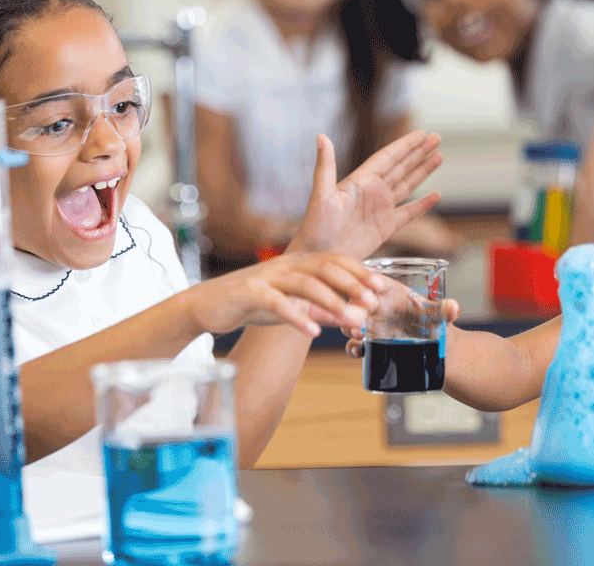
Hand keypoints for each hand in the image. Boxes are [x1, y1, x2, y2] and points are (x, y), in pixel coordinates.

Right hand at [181, 251, 385, 336]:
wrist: (209, 305)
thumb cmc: (255, 303)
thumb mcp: (294, 306)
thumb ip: (322, 310)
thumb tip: (355, 318)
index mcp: (300, 262)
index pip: (338, 261)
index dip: (362, 272)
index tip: (384, 287)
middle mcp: (287, 264)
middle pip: (326, 268)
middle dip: (353, 283)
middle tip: (374, 301)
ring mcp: (268, 276)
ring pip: (306, 283)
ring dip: (331, 301)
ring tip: (351, 318)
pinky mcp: (250, 292)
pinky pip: (277, 303)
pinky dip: (296, 316)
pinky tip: (312, 331)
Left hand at [292, 130, 443, 259]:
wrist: (317, 258)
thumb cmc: (314, 228)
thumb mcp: (321, 195)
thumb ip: (325, 165)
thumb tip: (321, 136)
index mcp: (360, 181)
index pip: (388, 157)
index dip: (405, 146)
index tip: (421, 134)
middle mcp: (373, 192)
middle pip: (401, 167)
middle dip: (419, 153)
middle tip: (437, 137)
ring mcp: (380, 210)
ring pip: (407, 186)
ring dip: (423, 171)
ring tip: (439, 157)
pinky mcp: (385, 229)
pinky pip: (409, 213)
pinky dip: (423, 205)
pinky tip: (436, 195)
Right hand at [340, 277, 460, 357]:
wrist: (435, 349)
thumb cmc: (435, 325)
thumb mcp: (439, 316)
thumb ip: (445, 310)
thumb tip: (454, 307)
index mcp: (392, 292)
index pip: (378, 282)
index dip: (373, 281)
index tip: (375, 287)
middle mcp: (378, 306)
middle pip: (358, 300)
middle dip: (355, 305)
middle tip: (360, 314)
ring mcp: (370, 324)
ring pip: (351, 320)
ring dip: (349, 325)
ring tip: (358, 332)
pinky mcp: (369, 343)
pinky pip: (354, 343)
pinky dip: (352, 347)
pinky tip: (358, 350)